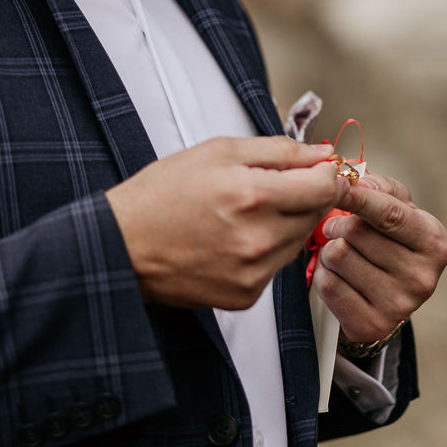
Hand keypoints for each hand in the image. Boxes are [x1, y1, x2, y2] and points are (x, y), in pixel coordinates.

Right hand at [106, 137, 340, 309]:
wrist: (120, 245)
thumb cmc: (162, 194)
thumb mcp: (219, 152)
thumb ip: (279, 151)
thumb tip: (322, 153)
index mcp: (253, 196)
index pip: (326, 186)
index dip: (324, 172)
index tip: (313, 168)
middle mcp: (258, 240)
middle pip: (316, 214)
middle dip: (302, 196)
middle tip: (269, 187)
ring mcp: (253, 273)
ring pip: (298, 241)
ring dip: (285, 223)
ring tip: (243, 213)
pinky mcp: (245, 296)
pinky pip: (276, 267)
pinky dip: (265, 251)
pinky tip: (233, 239)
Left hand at [311, 172, 446, 343]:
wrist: (390, 296)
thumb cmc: (392, 241)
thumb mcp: (399, 209)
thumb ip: (383, 189)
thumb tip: (359, 184)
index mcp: (434, 243)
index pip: (390, 215)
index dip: (360, 198)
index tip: (337, 185)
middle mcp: (422, 277)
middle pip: (356, 233)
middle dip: (339, 225)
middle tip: (339, 228)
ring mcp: (398, 305)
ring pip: (337, 256)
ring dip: (330, 250)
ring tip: (343, 254)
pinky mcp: (372, 325)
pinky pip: (328, 285)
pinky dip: (324, 274)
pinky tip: (338, 276)